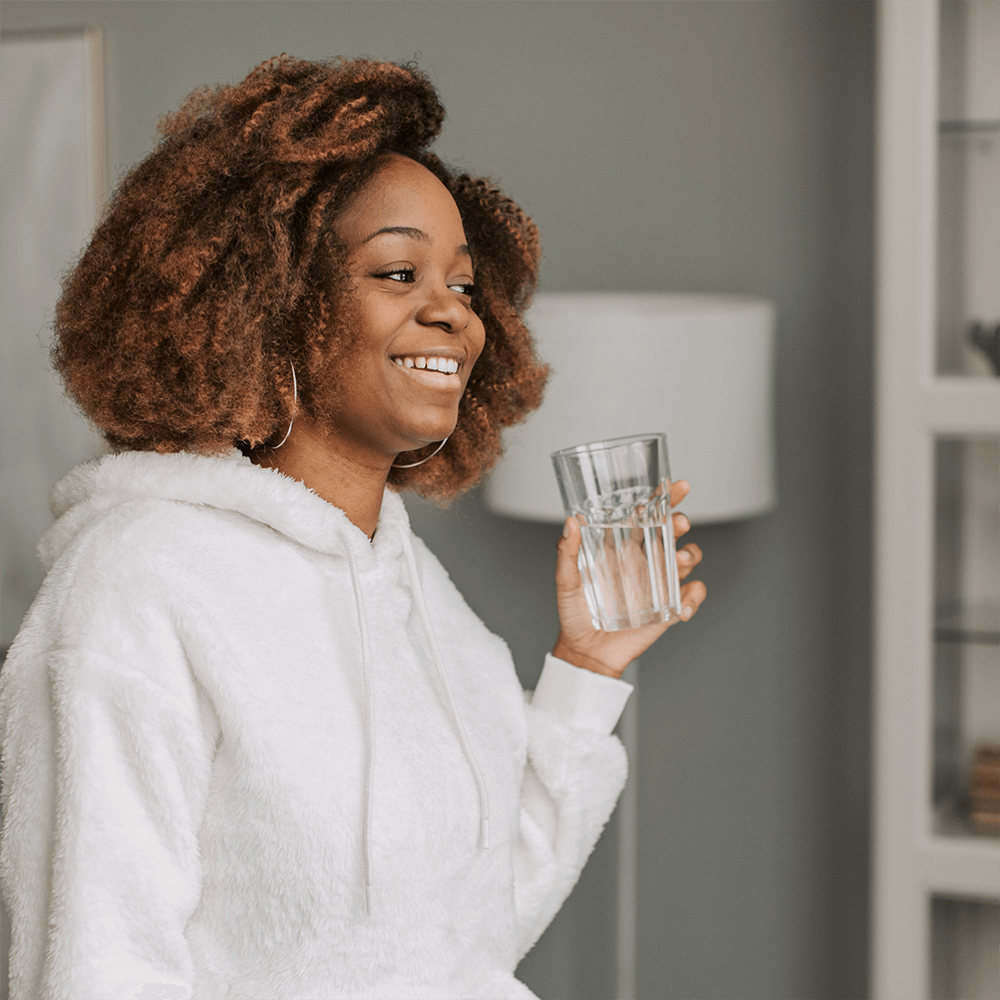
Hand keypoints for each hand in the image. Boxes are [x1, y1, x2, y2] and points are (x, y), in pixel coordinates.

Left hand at [551, 480, 705, 678]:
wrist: (586, 652)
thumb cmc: (575, 615)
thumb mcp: (566, 581)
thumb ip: (567, 552)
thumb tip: (571, 522)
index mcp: (622, 549)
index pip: (646, 517)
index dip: (664, 500)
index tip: (678, 486)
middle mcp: (643, 562)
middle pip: (671, 533)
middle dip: (680, 523)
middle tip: (677, 525)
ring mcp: (658, 584)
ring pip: (687, 559)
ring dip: (690, 555)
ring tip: (680, 563)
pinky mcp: (669, 608)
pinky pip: (692, 595)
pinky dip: (694, 597)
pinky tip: (682, 607)